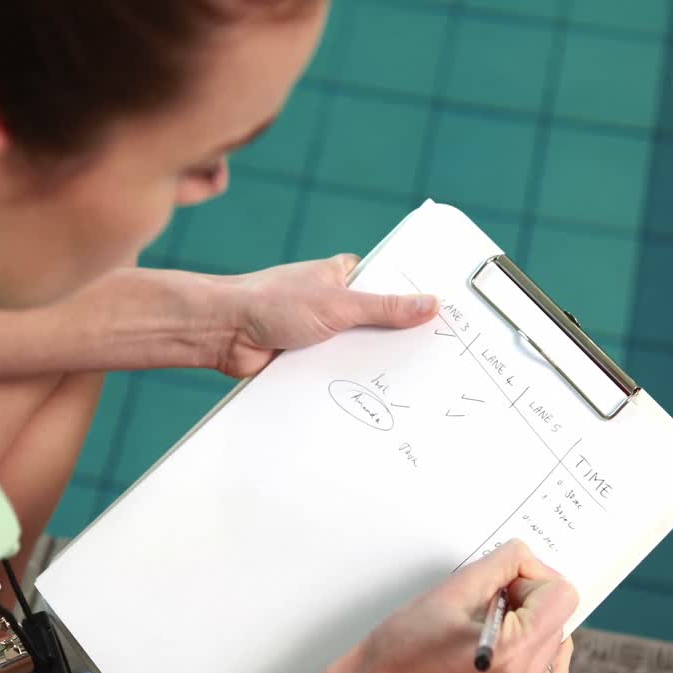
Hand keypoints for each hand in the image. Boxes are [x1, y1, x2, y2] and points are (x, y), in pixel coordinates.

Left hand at [215, 254, 438, 377]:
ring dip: (371, 365)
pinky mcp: (310, 361)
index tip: (449, 320)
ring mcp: (323, 334)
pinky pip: (339, 372)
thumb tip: (430, 304)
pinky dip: (348, 382)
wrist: (223, 333)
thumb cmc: (270, 301)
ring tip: (411, 385)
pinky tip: (370, 397)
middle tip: (436, 359)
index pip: (392, 286)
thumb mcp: (338, 304)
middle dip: (398, 341)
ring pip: (360, 351)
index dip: (418, 302)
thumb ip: (385, 308)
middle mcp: (335, 303)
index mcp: (344, 276)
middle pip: (380, 324)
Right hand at [304, 540, 578, 672]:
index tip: (504, 583)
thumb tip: (524, 557)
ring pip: (556, 646)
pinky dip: (532, 656)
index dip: (532, 578)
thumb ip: (497, 566)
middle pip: (559, 619)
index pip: (561, 595)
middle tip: (487, 603)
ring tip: (488, 629)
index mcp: (510, 654)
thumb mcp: (448, 594)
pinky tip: (500, 648)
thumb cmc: (396, 657)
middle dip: (527, 601)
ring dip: (531, 629)